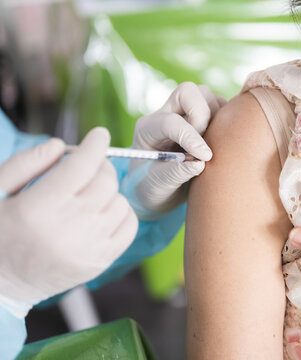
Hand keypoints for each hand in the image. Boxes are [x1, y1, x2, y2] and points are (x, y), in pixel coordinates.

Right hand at [0, 128, 136, 316]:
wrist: (1, 284)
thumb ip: (26, 164)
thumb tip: (62, 146)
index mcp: (38, 208)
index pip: (81, 166)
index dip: (95, 145)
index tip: (99, 135)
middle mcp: (68, 228)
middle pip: (105, 181)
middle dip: (101, 164)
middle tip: (90, 164)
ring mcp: (89, 248)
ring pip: (119, 202)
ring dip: (109, 189)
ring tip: (91, 191)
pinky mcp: (101, 262)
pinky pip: (129, 227)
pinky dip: (122, 212)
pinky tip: (105, 210)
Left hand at [131, 82, 226, 214]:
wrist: (158, 191)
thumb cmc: (154, 189)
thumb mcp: (158, 187)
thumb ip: (175, 174)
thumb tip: (200, 162)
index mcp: (148, 128)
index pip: (171, 122)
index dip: (191, 137)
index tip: (205, 157)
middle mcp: (166, 113)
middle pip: (188, 91)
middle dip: (203, 115)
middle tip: (206, 145)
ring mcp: (186, 112)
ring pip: (207, 96)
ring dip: (217, 117)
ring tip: (214, 145)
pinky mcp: (204, 116)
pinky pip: (222, 106)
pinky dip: (227, 121)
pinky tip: (224, 142)